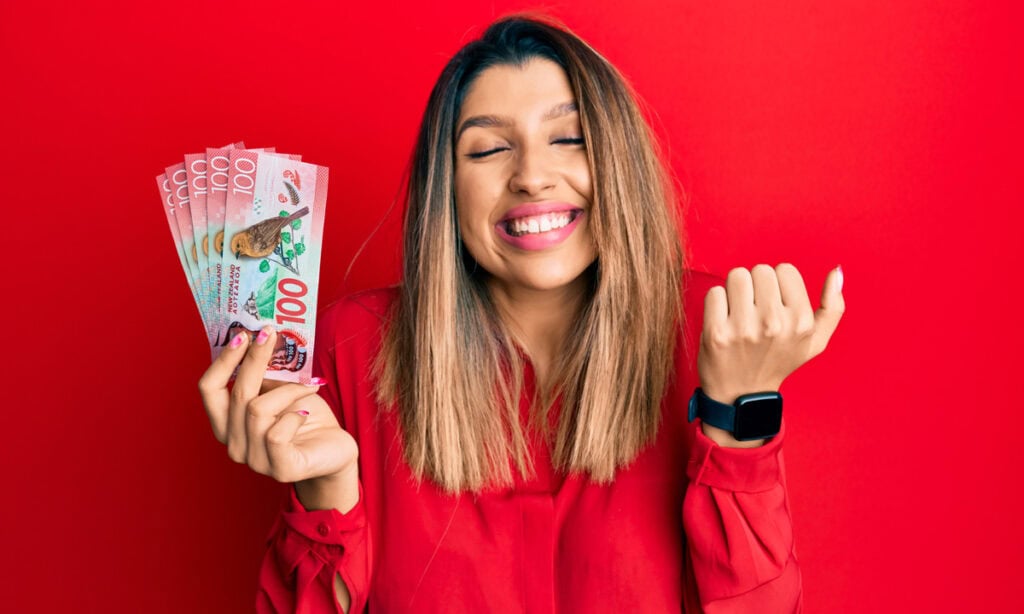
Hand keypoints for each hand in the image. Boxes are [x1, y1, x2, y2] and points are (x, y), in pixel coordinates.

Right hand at [198, 326, 359, 511]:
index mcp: (228, 424)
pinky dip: (295, 414)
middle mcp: (235, 445)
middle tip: (271, 333)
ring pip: (258, 410)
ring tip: (308, 387)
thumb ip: (263, 374)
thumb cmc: (304, 417)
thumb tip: (260, 336)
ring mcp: (255, 461)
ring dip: (288, 390)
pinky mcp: (281, 469)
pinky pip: (277, 433)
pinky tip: (306, 413)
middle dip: (254, 359)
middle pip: (236, 393)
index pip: (209, 389)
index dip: (223, 360)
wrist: (334, 451)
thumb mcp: (279, 390)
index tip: (242, 334)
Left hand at [698, 263, 844, 408]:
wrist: (741, 395)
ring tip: (739, 314)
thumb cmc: (778, 361)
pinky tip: (723, 321)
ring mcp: (743, 329)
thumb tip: (837, 271)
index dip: (778, 284)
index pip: (785, 270)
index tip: (775, 305)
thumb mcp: (815, 341)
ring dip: (735, 291)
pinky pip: (715, 293)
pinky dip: (717, 303)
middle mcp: (774, 325)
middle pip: (760, 270)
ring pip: (737, 276)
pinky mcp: (716, 333)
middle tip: (754, 311)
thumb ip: (833, 306)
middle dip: (756, 286)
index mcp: (801, 322)